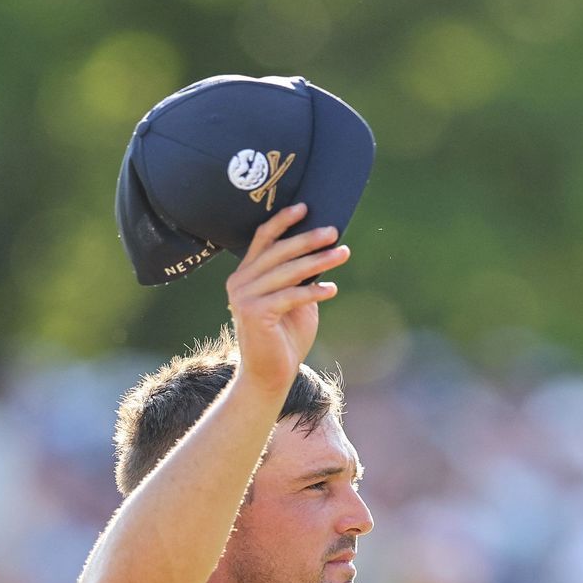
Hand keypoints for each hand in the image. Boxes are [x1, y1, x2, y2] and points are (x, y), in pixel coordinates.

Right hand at [224, 203, 350, 393]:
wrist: (270, 374)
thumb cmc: (284, 337)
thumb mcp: (294, 300)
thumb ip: (300, 277)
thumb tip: (323, 249)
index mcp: (245, 275)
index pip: (263, 239)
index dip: (283, 221)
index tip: (305, 208)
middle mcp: (239, 282)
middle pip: (278, 252)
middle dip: (308, 239)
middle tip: (334, 232)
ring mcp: (244, 297)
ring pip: (287, 272)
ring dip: (319, 261)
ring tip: (342, 254)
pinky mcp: (255, 313)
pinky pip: (290, 296)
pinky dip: (314, 291)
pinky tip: (332, 288)